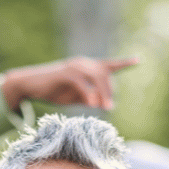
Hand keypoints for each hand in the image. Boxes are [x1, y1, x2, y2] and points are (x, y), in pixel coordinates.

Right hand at [0, 56, 138, 111]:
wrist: (30, 85)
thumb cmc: (53, 91)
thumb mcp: (74, 97)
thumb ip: (89, 98)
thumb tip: (101, 104)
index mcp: (86, 68)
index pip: (108, 64)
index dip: (123, 62)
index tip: (138, 60)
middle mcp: (82, 64)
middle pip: (104, 74)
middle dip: (109, 90)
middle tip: (110, 108)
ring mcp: (73, 67)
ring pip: (95, 77)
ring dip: (102, 93)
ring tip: (105, 108)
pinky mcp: (64, 74)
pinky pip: (81, 83)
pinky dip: (88, 93)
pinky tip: (92, 105)